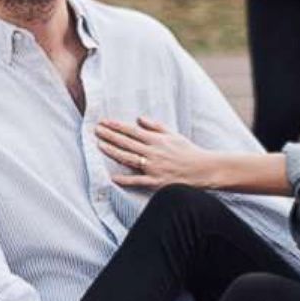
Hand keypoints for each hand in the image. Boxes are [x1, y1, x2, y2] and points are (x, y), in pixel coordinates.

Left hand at [98, 117, 225, 189]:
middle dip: (109, 136)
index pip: (132, 131)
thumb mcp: (173, 135)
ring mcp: (154, 167)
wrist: (204, 169)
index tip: (103, 122)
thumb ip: (156, 126)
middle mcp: (153, 152)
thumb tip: (139, 119)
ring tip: (99, 145)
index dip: (116, 126)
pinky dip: (125, 179)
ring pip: (129, 158)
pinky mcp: (156, 182)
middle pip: (127, 143)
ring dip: (112, 151)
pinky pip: (138, 180)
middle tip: (95, 130)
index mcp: (157, 140)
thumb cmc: (189, 152)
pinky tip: (112, 177)